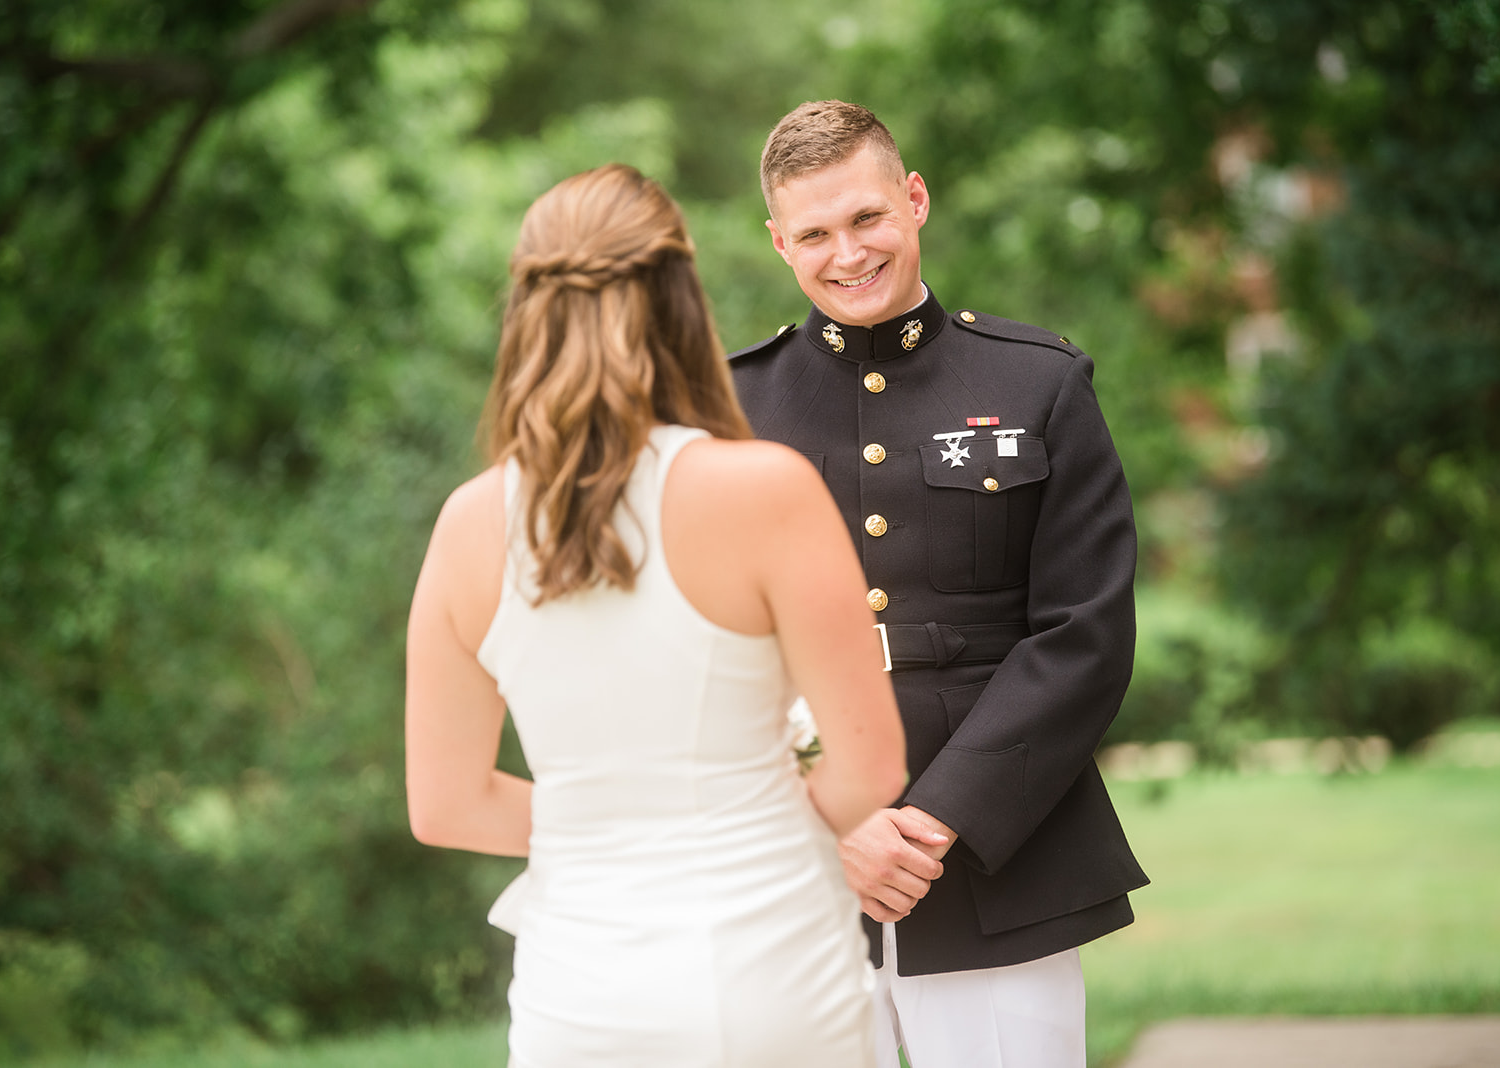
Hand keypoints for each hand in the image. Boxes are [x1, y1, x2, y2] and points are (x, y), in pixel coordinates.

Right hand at [838, 807, 950, 922]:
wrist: (830, 829)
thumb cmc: (860, 823)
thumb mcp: (892, 817)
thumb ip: (919, 829)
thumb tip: (941, 839)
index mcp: (894, 850)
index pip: (930, 870)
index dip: (936, 869)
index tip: (933, 867)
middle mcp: (883, 870)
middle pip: (920, 889)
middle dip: (925, 883)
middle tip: (920, 876)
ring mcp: (870, 885)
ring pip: (905, 905)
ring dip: (912, 898)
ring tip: (908, 887)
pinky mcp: (858, 895)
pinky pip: (882, 915)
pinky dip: (894, 914)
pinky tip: (897, 903)